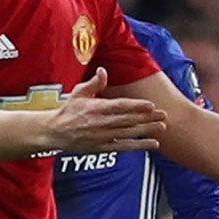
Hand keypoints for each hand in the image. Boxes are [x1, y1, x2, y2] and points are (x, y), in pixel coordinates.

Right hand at [47, 68, 166, 152]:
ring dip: (147, 130)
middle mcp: (101, 122)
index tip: (151, 105)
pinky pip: (124, 147)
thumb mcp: (78, 93)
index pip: (120, 106)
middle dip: (147, 118)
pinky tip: (153, 144)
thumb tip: (103, 71)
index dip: (136, 106)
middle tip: (164, 115)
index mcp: (97, 108)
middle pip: (129, 120)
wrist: (55, 132)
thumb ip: (94, 83)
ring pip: (129, 133)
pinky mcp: (103, 147)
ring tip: (162, 127)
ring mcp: (103, 136)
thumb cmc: (68, 110)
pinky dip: (139, 146)